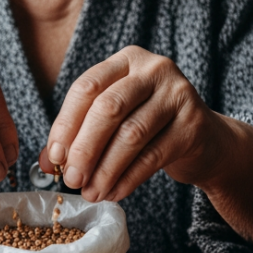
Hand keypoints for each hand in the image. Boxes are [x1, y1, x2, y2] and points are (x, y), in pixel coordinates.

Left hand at [40, 46, 226, 202]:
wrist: (206, 142)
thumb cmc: (151, 128)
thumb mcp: (116, 121)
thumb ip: (80, 134)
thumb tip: (46, 162)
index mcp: (127, 59)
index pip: (87, 87)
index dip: (66, 124)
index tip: (53, 157)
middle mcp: (154, 69)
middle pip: (108, 108)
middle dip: (84, 148)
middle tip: (71, 180)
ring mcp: (178, 94)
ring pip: (131, 135)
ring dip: (106, 169)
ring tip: (92, 192)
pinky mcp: (193, 125)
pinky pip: (153, 156)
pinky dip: (128, 179)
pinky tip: (114, 192)